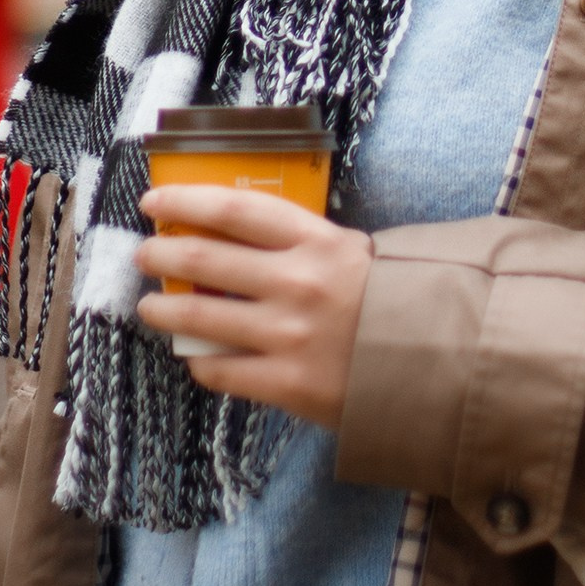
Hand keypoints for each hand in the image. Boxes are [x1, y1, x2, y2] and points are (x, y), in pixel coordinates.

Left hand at [136, 186, 371, 430]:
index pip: (234, 210)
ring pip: (200, 316)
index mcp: (316, 241)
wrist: (438, 365)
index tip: (154, 201)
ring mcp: (290, 335)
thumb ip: (302, 242)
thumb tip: (235, 237)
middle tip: (146, 254)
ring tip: (151, 305)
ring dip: (164, 308)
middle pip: (205, 259)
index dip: (185, 201)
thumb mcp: (353, 253)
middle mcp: (297, 283)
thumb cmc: (392, 302)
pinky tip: (193, 355)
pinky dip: (200, 360)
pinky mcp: (289, 384)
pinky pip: (221, 370)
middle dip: (162, 254)